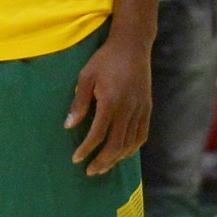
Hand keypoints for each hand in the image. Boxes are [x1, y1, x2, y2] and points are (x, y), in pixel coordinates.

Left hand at [65, 25, 153, 175]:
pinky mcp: (147, 108)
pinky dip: (132, 148)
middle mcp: (128, 108)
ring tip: (104, 167)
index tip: (76, 159)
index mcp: (111, 101)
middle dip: (102, 161)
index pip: (98, 134)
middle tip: (90, 171)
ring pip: (130, 143)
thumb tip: (69, 126)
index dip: (87, 149)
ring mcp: (141, 109)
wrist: (132, 45)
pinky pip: (142, 135)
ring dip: (117, 158)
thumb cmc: (105, 59)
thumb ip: (79, 103)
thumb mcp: (86, 77)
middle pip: (116, 144)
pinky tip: (122, 154)